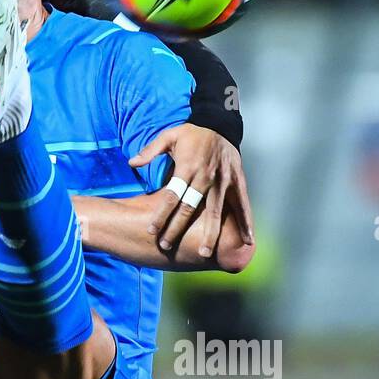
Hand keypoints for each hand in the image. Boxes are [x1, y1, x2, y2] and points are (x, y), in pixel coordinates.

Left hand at [129, 124, 254, 256]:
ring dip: (210, 233)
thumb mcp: (168, 135)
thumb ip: (150, 150)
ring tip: (205, 253)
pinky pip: (242, 204)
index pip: (172, 195)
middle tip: (167, 246)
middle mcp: (205, 176)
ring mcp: (223, 180)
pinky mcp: (237, 182)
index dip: (161, 214)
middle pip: (190, 207)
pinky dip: (246, 222)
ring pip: (216, 211)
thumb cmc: (191, 134)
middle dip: (177, 228)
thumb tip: (131, 163)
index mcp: (187, 167)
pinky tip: (247, 240)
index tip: (151, 230)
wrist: (220, 125)